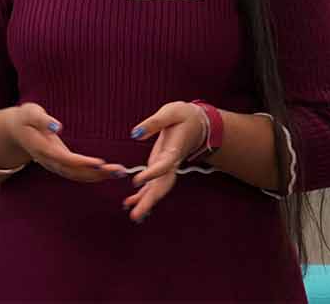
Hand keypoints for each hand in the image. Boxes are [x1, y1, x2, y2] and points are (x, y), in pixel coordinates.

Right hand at [0, 103, 119, 182]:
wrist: (15, 130)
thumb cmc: (25, 118)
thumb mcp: (30, 112)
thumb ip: (42, 119)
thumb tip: (57, 127)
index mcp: (42, 149)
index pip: (65, 159)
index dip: (82, 162)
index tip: (100, 163)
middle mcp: (49, 161)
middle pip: (74, 172)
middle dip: (98, 173)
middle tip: (120, 170)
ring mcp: (54, 166)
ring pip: (77, 176)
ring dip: (99, 176)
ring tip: (120, 172)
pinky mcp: (59, 166)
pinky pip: (77, 175)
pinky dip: (93, 176)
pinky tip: (108, 172)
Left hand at [123, 101, 209, 222]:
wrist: (199, 123)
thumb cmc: (183, 116)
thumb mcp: (170, 112)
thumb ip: (154, 123)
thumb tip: (135, 134)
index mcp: (174, 150)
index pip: (164, 165)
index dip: (151, 174)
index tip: (136, 181)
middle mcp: (172, 163)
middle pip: (162, 185)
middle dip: (149, 201)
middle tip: (136, 216)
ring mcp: (167, 167)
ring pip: (158, 189)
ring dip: (145, 202)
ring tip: (133, 216)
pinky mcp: (162, 167)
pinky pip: (153, 184)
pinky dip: (142, 194)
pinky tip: (129, 203)